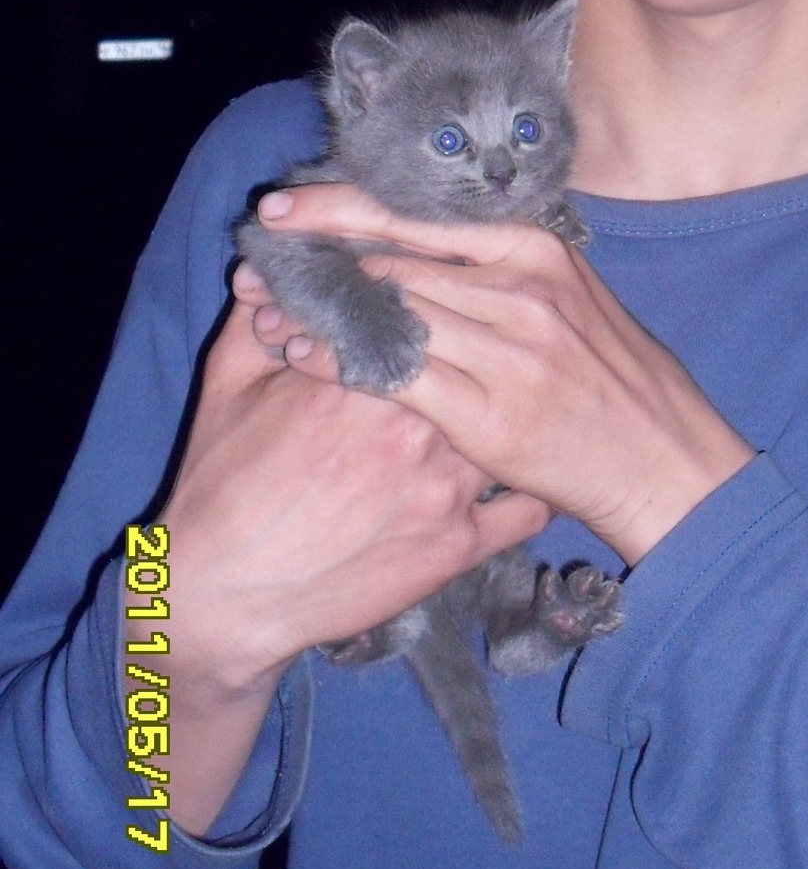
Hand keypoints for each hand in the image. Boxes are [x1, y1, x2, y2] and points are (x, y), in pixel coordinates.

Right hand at [165, 295, 550, 691]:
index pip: (416, 314)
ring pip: (507, 426)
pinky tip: (517, 475)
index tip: (415, 314)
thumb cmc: (219, 487)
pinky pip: (527, 508)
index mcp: (361, 379)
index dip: (420, 308)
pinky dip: (527, 489)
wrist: (223, 600)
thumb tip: (267, 268)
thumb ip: (256, 317)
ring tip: (499, 409)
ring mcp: (447, 490)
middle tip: (463, 358)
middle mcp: (417, 428)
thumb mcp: (228, 385)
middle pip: (472, 363)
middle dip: (468, 355)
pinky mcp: (461, 546)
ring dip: (503, 414)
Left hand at [251, 184, 754, 565]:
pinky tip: (299, 355)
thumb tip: (430, 246)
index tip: (284, 207)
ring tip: (265, 305)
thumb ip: (506, 269)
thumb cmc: (616, 384)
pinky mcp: (488, 415)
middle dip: (317, 259)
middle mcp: (520, 289)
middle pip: (389, 259)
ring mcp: (507, 352)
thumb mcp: (574, 301)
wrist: (667, 464)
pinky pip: (390, 374)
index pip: (418, 215)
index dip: (340, 207)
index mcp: (536, 252)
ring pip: (384, 311)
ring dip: (316, 309)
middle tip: (260, 261)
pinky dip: (335, 360)